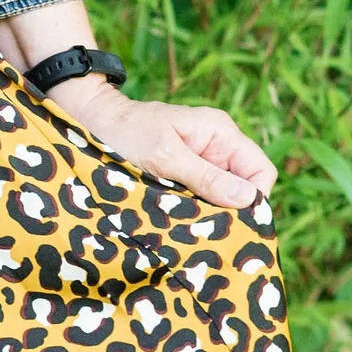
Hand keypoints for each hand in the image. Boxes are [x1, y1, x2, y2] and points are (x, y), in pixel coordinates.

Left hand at [53, 83, 277, 212]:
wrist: (90, 121)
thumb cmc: (125, 132)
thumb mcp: (165, 156)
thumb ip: (205, 177)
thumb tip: (248, 199)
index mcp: (221, 134)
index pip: (261, 172)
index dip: (253, 200)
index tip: (230, 222)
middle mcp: (217, 147)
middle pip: (244, 188)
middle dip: (229, 211)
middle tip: (205, 230)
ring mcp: (201, 162)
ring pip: (222, 197)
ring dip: (208, 213)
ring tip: (186, 226)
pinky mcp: (183, 175)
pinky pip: (201, 197)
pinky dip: (192, 211)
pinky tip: (176, 220)